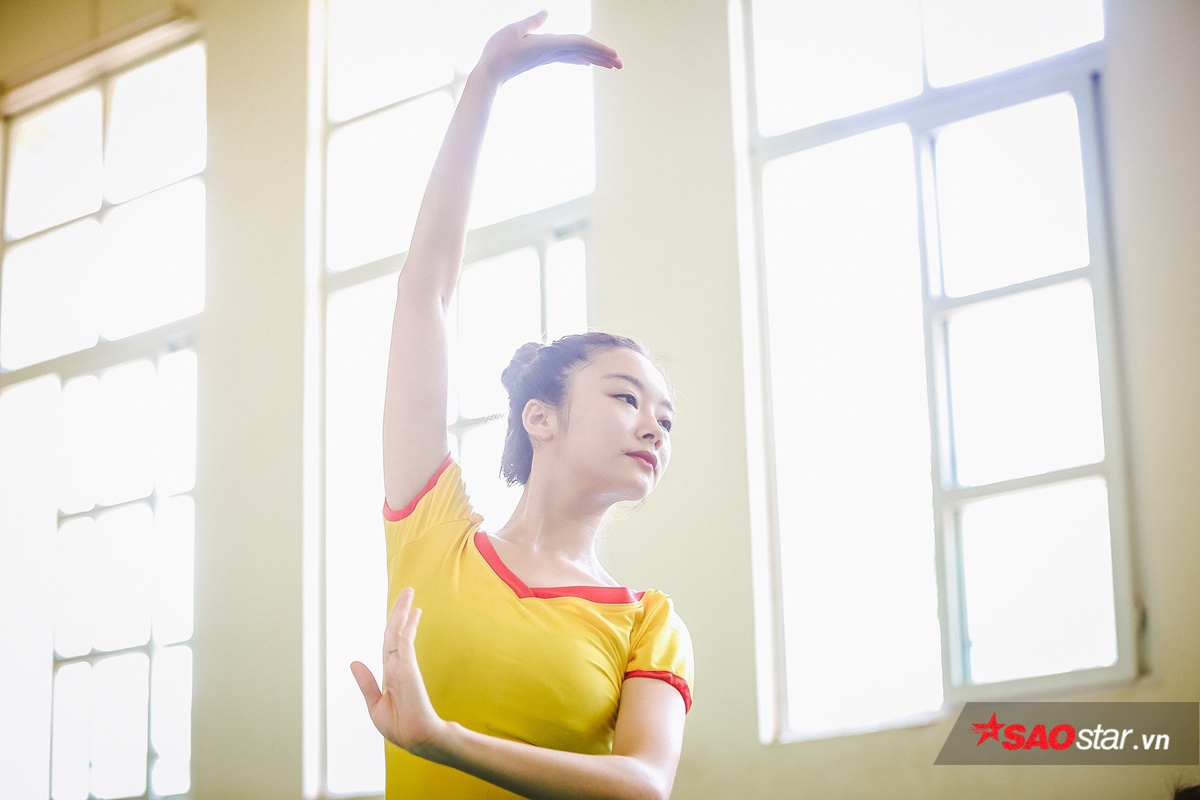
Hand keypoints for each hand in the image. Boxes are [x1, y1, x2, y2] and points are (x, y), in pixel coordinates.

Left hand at [350, 588, 448, 758]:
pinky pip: (404, 643)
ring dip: (403, 612)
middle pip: (395, 631)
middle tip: (408, 591)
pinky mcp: (407, 669)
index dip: (396, 624)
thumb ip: (367, 683)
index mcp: (390, 673)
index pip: (390, 642)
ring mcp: (402, 666)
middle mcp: (397, 665)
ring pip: (399, 632)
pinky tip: (412, 614)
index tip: (407, 611)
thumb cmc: (401, 726)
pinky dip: (407, 627)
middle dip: (400, 610)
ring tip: (409, 594)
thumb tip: (354, 662)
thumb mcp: (376, 705)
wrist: (417, 738)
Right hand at [474, 10, 622, 85]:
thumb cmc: (499, 52)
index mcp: (550, 44)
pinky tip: (586, 64)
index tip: (615, 55)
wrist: (489, 75)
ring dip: (595, 58)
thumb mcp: (514, 30)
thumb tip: (547, 12)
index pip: (581, 43)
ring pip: (578, 55)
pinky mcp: (542, 58)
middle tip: (621, 64)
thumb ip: (532, 22)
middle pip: (584, 51)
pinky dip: (579, 58)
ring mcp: (548, 56)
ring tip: (611, 64)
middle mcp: (553, 52)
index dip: (599, 47)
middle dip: (603, 57)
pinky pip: (567, 57)